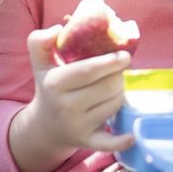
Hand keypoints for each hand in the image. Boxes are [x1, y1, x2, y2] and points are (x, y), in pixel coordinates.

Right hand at [9, 26, 133, 171]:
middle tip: (121, 68)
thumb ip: (41, 41)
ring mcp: (77, 126)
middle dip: (119, 75)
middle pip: (107, 87)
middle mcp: (66, 106)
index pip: (88, 71)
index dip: (110, 62)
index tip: (125, 55)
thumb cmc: (49, 86)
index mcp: (55, 83)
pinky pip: (107, 143)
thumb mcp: (40, 62)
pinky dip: (121, 141)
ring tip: (115, 85)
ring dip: (121, 92)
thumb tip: (59, 28)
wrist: (44, 126)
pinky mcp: (87, 142)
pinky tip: (132, 135)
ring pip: (113, 105)